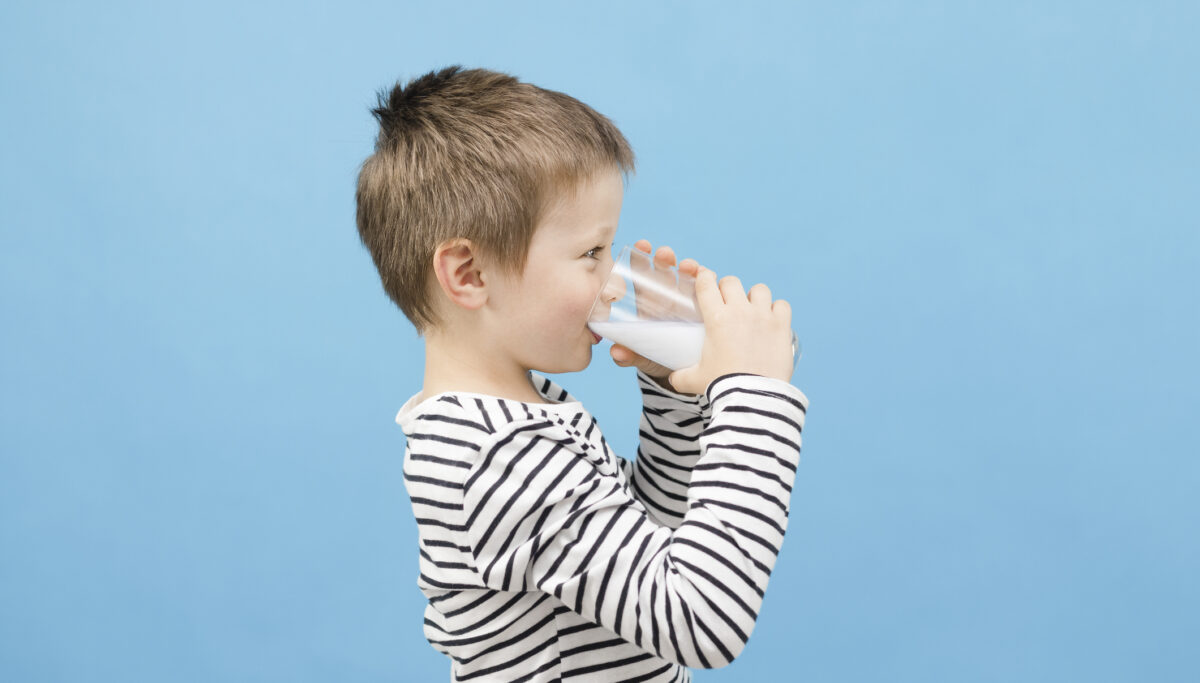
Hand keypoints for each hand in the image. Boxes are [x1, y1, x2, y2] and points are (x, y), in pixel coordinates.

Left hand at [609, 239, 701, 393]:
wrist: (680, 370)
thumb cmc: (655, 356)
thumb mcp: (642, 356)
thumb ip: (629, 355)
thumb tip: (616, 352)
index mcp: (649, 301)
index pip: (642, 275)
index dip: (641, 259)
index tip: (642, 245)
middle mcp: (669, 295)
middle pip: (666, 271)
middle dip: (666, 259)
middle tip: (665, 254)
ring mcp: (689, 300)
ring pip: (689, 278)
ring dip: (689, 269)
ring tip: (689, 267)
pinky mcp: (707, 307)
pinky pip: (710, 291)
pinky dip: (710, 283)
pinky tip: (710, 279)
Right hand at [666, 266, 794, 395]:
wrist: (752, 397)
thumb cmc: (722, 386)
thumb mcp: (694, 379)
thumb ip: (680, 376)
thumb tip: (671, 378)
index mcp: (716, 318)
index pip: (706, 283)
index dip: (704, 279)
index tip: (705, 284)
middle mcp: (740, 311)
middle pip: (731, 282)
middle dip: (727, 289)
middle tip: (727, 303)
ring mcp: (763, 317)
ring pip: (759, 289)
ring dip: (754, 297)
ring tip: (752, 311)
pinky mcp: (782, 326)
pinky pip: (782, 305)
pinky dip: (777, 310)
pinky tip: (772, 321)